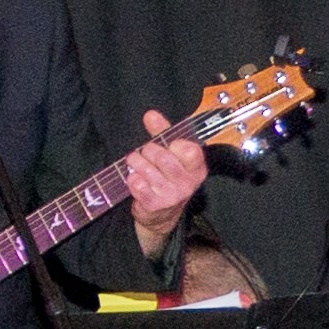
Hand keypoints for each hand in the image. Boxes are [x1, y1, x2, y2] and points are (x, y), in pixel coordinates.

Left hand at [124, 108, 210, 232]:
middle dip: (148, 151)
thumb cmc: (166, 178)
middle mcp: (188, 182)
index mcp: (197, 168)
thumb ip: (161, 133)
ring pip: (147, 169)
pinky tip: (136, 180)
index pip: (189, 150)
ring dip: (136, 163)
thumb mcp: (170, 154)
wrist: (161, 213)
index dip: (173, 144)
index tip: (167, 145)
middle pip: (163, 157)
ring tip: (135, 163)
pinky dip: (132, 178)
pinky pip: (137, 183)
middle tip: (145, 153)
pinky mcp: (156, 204)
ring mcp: (172, 195)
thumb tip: (150, 114)